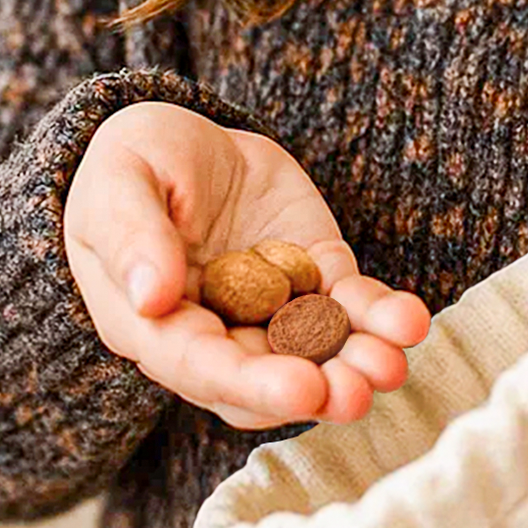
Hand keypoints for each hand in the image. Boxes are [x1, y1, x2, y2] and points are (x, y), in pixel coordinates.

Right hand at [66, 101, 430, 431]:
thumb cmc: (134, 161)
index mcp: (153, 324)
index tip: (301, 389)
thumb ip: (131, 238)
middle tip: (357, 393)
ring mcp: (271, 308)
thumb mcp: (118, 183)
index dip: (251, 383)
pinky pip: (350, 304)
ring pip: (315, 350)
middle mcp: (216, 331)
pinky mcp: (315, 276)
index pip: (201, 366)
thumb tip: (153, 298)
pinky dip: (380, 315)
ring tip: (392, 364)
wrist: (185, 135)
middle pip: (266, 376)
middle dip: (315, 389)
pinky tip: (408, 319)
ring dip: (355, 363)